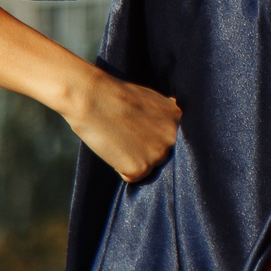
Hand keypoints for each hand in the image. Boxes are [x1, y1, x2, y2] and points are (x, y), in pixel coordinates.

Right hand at [62, 66, 180, 180]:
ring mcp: (159, 154)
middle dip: (144, 148)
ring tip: (118, 137)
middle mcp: (173, 138)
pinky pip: (131, 176)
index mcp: (177, 119)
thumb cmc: (115, 95)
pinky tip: (113, 147)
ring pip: (147, 166)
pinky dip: (120, 167)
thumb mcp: (150, 99)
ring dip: (132, 158)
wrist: (92, 99)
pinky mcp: (141, 168)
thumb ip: (163, 115)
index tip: (137, 125)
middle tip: (125, 131)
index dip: (149, 133)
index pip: (168, 137)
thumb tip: (173, 118)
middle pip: (161, 154)